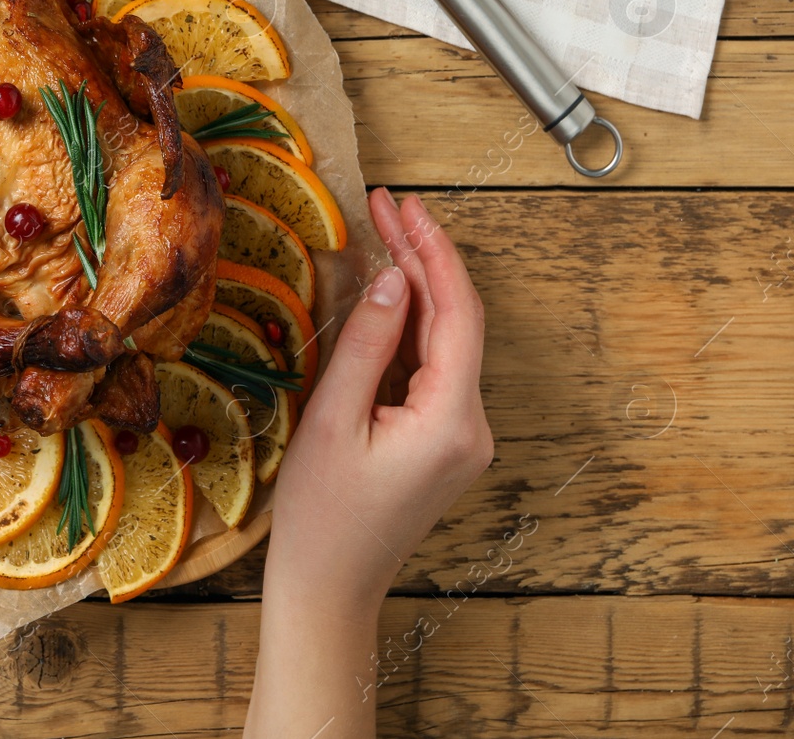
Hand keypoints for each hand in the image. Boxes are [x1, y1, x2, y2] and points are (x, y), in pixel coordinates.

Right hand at [245, 190, 489, 737]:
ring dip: (416, 287)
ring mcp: (462, 436)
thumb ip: (366, 345)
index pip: (457, 313)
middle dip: (422, 258)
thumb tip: (390, 280)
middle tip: (385, 204)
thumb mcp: (332, 421)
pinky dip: (411, 325)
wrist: (329, 588)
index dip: (432, 251)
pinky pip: (433, 367)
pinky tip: (388, 292)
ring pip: (446, 340)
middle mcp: (472, 426)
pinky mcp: (444, 442)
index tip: (402, 205)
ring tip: (383, 232)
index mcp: (452, 420)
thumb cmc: (321, 516)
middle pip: (456, 320)